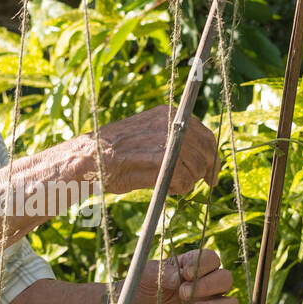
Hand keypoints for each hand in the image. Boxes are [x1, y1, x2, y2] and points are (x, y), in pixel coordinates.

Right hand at [95, 106, 219, 196]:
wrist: (89, 157)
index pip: (204, 133)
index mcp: (166, 114)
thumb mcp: (145, 133)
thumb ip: (170, 137)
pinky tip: (167, 189)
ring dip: (191, 181)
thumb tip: (199, 153)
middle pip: (205, 150)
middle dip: (207, 169)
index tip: (213, 170)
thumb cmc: (116, 151)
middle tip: (206, 182)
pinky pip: (182, 178)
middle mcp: (167, 123)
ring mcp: (162, 141)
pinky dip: (179, 188)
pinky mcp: (156, 161)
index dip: (213, 154)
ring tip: (175, 186)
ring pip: (196, 165)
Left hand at [124, 248, 237, 303]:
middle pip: (226, 279)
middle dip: (209, 285)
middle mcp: (205, 286)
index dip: (203, 265)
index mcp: (192, 267)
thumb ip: (163, 272)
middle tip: (183, 293)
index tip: (185, 274)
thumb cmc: (141, 287)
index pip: (212, 259)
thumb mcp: (147, 274)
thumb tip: (179, 278)